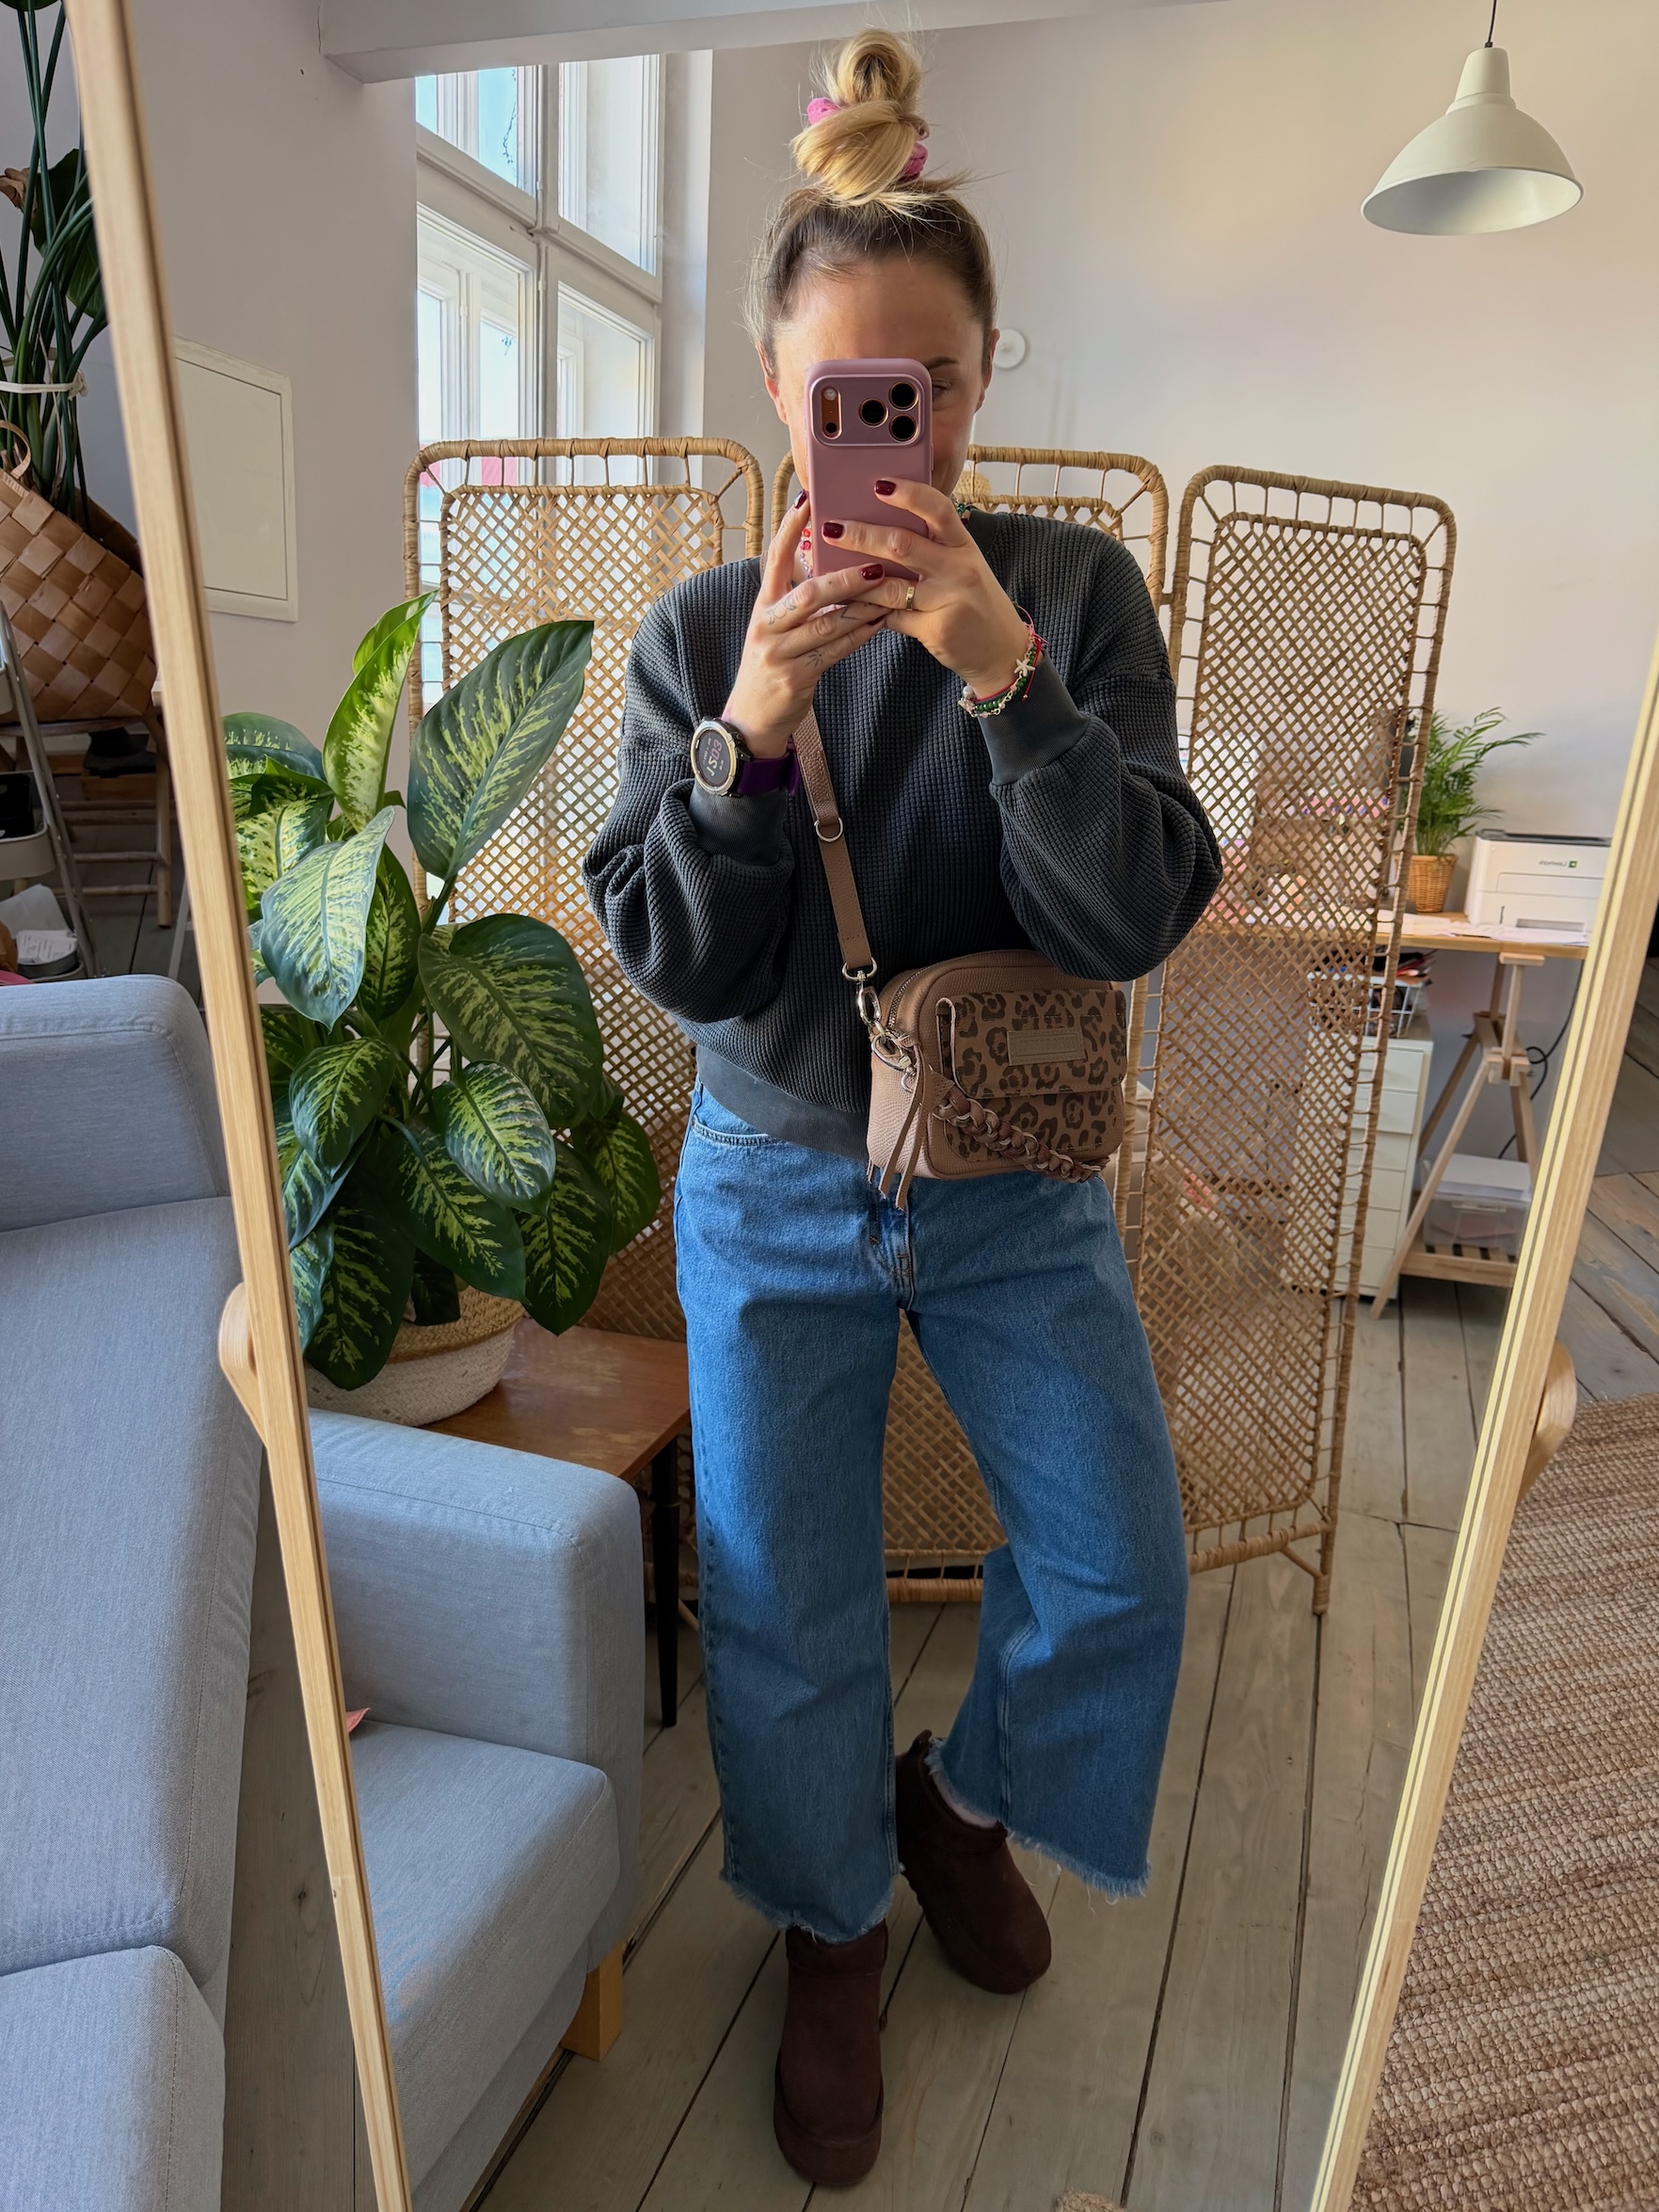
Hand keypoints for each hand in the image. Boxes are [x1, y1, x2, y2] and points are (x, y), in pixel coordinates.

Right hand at [721, 497, 890, 756]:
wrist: (751, 719)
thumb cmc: (772, 665)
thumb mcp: (775, 627)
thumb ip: (795, 598)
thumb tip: (825, 560)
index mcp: (762, 605)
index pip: (774, 559)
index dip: (790, 529)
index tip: (808, 499)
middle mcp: (766, 625)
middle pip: (807, 593)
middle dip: (843, 578)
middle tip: (875, 563)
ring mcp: (778, 652)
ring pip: (824, 624)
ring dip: (860, 607)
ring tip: (888, 592)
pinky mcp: (794, 677)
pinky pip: (833, 652)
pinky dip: (859, 636)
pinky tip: (880, 623)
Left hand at [814, 482, 1032, 698]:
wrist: (1002, 651)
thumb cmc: (975, 604)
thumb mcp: (961, 568)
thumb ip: (931, 550)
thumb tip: (879, 534)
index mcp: (963, 545)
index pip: (938, 509)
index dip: (908, 494)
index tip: (878, 484)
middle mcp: (959, 568)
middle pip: (903, 544)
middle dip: (861, 535)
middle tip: (831, 528)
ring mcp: (949, 599)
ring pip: (890, 585)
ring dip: (854, 579)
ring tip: (829, 572)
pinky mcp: (937, 629)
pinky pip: (892, 617)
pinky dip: (869, 613)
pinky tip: (849, 606)